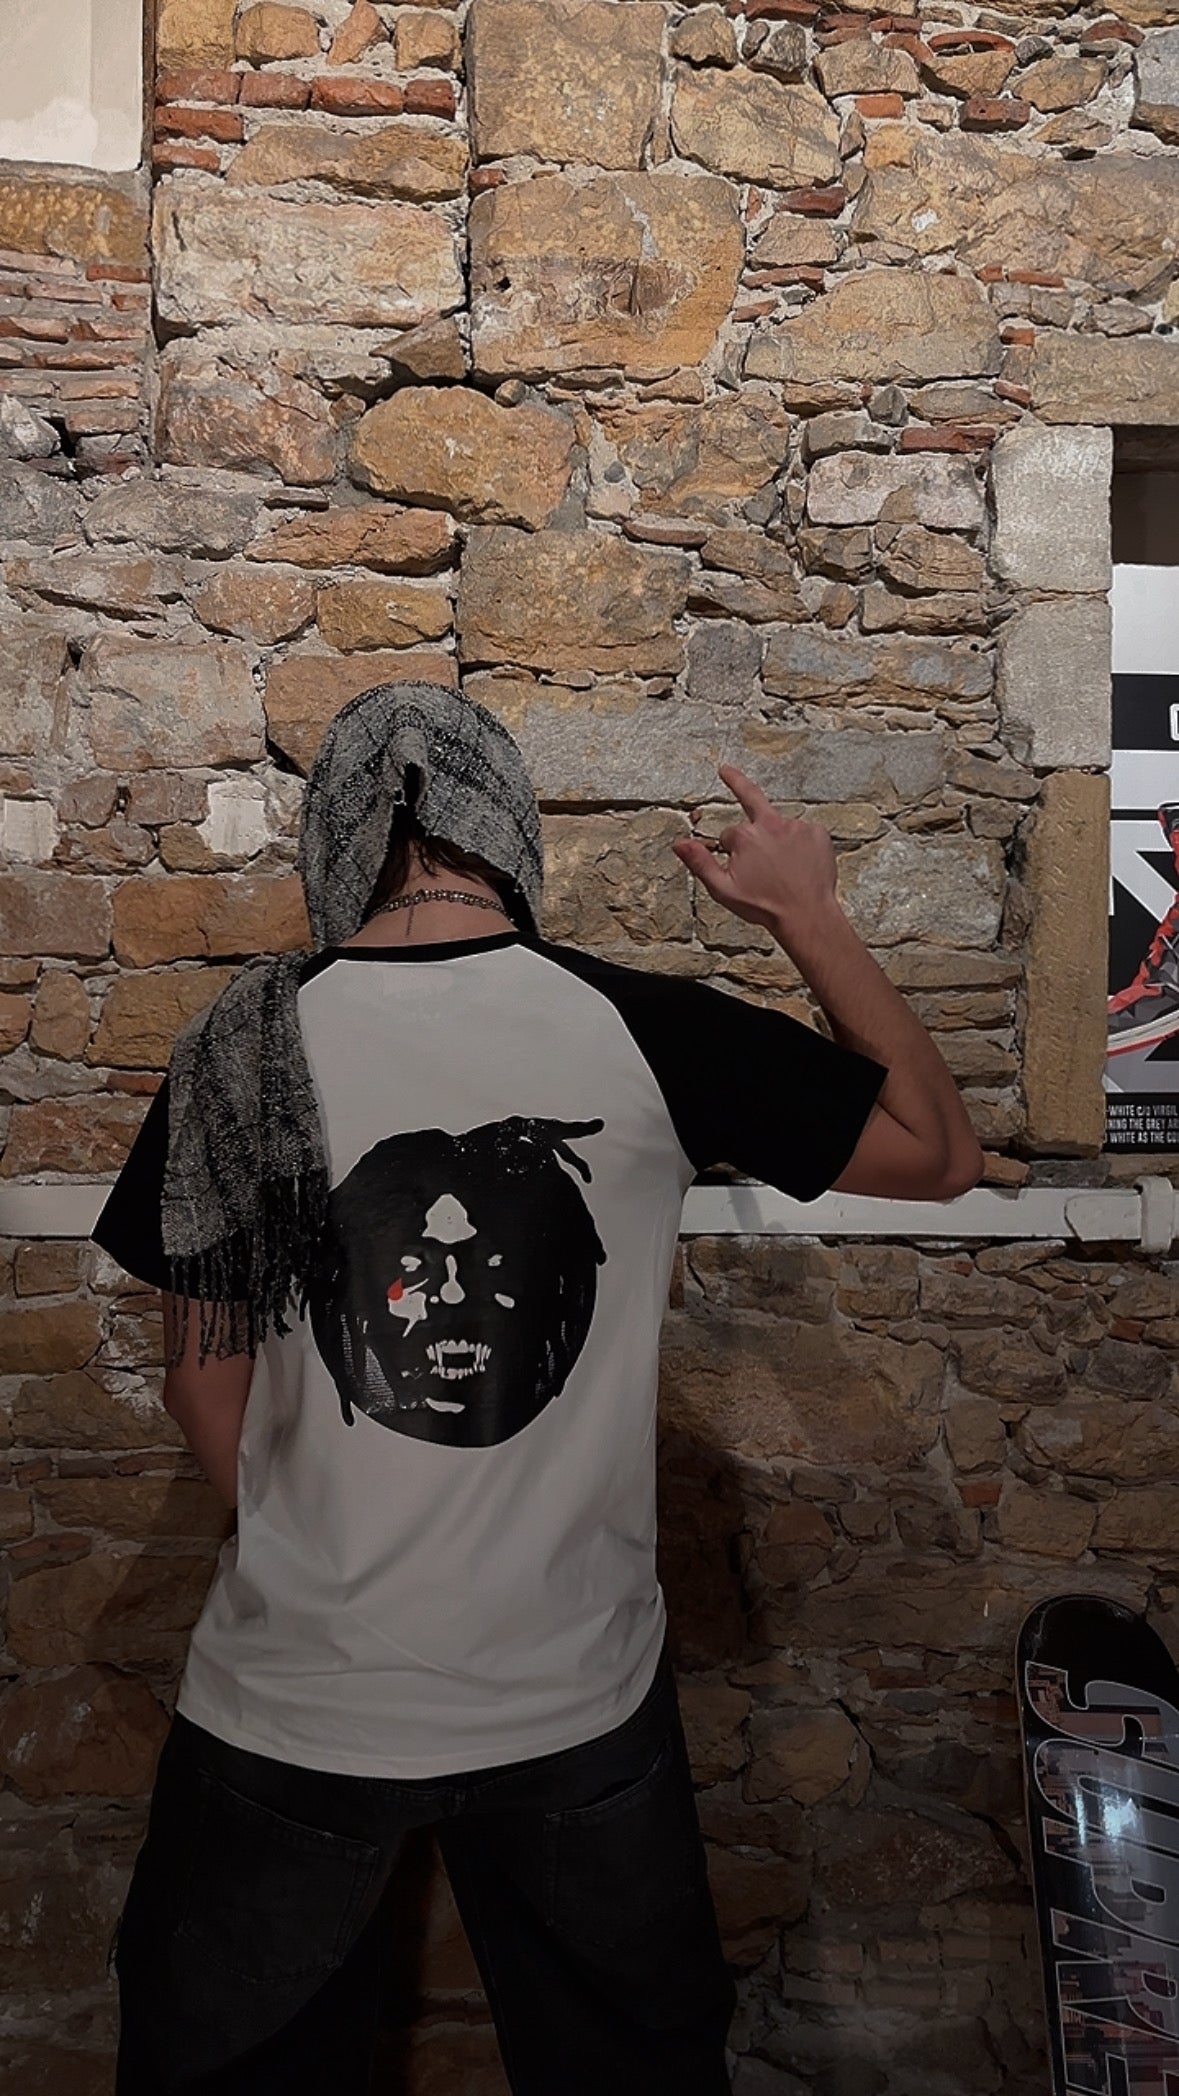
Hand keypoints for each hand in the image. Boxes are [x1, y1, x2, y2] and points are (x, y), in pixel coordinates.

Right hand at [671, 763, 839, 934]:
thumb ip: (699, 863)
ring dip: (778, 840)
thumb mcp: (723, 889)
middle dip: (736, 782)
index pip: (729, 835)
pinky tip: (802, 865)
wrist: (806, 915)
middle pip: (751, 799)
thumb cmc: (765, 906)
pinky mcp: (817, 833)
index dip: (731, 852)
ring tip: (785, 868)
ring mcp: (797, 827)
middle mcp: (771, 824)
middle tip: (726, 770)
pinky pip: (804, 833)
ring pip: (780, 827)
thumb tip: (679, 843)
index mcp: (745, 836)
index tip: (741, 869)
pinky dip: (802, 846)